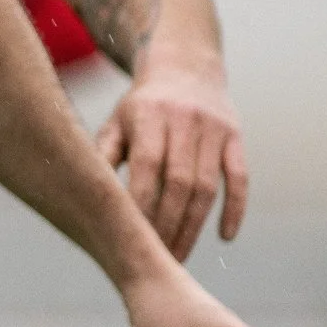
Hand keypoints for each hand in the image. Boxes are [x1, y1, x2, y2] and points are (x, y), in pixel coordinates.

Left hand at [99, 64, 247, 259]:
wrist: (185, 67)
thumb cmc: (140, 106)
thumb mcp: (116, 122)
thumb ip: (103, 155)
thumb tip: (86, 195)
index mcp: (149, 116)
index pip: (146, 167)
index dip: (141, 204)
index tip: (131, 237)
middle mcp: (185, 120)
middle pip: (179, 182)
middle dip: (167, 224)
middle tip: (157, 259)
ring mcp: (214, 129)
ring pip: (208, 186)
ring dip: (194, 226)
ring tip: (179, 256)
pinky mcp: (236, 137)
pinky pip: (240, 178)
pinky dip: (235, 209)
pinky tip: (224, 237)